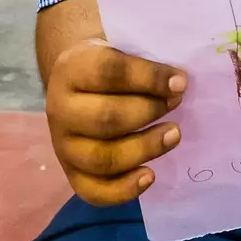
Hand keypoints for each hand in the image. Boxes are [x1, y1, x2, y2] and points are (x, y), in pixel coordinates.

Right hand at [45, 38, 186, 206]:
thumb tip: (179, 83)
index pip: (109, 72)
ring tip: (174, 135)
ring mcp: (62, 145)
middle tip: (176, 105)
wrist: (75, 83)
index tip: (180, 82)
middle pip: (105, 119)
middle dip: (148, 113)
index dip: (148, 77)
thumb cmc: (108, 65)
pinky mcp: (70, 173)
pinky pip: (94, 191)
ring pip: (102, 158)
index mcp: (71, 69)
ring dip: (144, 149)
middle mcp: (60, 109)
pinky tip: (150, 175)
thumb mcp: (119, 48)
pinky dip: (124, 190)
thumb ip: (145, 59)